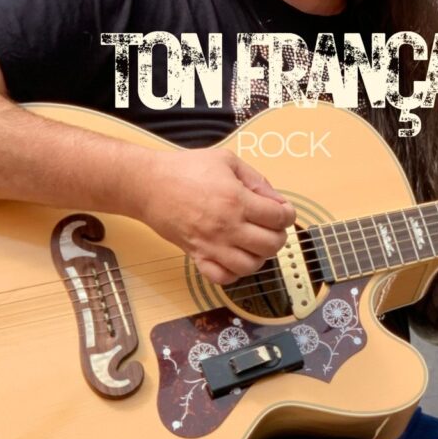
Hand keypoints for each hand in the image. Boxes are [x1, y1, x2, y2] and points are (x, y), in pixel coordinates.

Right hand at [133, 147, 295, 284]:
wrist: (149, 185)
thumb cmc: (184, 169)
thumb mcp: (227, 160)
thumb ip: (256, 179)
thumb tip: (275, 200)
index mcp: (236, 199)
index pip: (279, 217)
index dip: (288, 214)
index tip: (284, 211)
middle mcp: (227, 226)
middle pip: (271, 245)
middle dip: (278, 235)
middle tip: (272, 227)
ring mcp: (212, 244)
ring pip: (251, 266)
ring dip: (260, 256)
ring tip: (254, 242)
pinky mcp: (197, 255)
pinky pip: (223, 277)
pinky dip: (234, 272)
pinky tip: (235, 257)